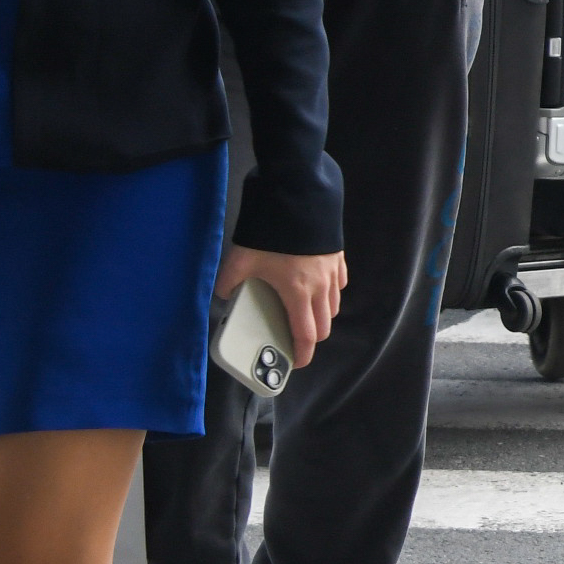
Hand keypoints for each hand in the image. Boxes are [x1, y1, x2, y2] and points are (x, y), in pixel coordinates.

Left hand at [218, 243, 347, 365]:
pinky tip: (316, 287)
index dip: (302, 354)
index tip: (296, 363)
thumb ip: (229, 281)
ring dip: (320, 317)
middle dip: (311, 338)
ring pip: (333, 307)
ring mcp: (332, 273)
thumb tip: (225, 294)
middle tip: (295, 338)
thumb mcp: (240, 259)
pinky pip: (338, 285)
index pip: (306, 335)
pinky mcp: (338, 259)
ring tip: (303, 313)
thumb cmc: (271, 233)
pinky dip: (329, 294)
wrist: (298, 200)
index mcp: (297, 293)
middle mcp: (320, 288)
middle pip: (324, 326)